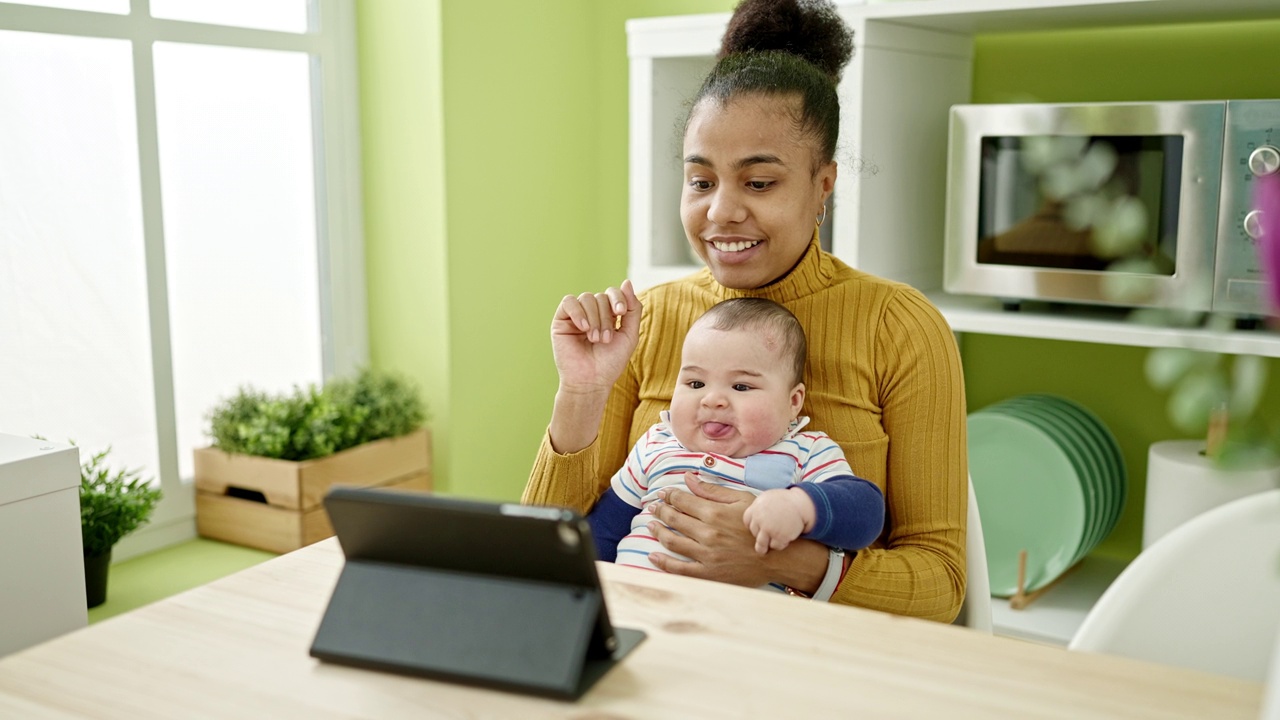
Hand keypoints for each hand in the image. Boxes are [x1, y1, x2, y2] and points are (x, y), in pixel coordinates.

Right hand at [550, 280, 641, 393]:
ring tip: (594, 339)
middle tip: (605, 339)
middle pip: (600, 297)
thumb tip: (626, 282)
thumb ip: (632, 309)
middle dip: (606, 317)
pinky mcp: (561, 320)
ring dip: (594, 318)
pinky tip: (583, 327)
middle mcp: (592, 313)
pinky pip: (568, 302)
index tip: (621, 312)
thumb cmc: (610, 363)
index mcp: (608, 315)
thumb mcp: (629, 335)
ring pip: (587, 298)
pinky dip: (578, 312)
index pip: (613, 293)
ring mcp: (576, 316)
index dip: (618, 298)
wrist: (591, 381)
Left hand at [647, 473, 775, 585]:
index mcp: (715, 513)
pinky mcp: (708, 574)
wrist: (778, 558)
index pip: (682, 501)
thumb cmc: (759, 526)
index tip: (662, 494)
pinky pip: (679, 569)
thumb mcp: (741, 500)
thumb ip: (712, 490)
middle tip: (653, 507)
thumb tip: (688, 477)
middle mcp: (708, 533)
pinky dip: (663, 562)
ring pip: (672, 541)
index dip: (669, 496)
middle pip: (674, 519)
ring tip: (651, 526)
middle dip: (660, 511)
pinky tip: (653, 555)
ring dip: (658, 532)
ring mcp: (707, 555)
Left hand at [743, 487, 814, 553]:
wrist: (801, 504)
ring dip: (763, 547)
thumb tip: (750, 516)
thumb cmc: (786, 500)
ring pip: (761, 544)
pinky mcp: (780, 537)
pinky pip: (776, 546)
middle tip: (767, 534)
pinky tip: (783, 540)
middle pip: (754, 532)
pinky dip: (779, 544)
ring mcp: (769, 529)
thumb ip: (759, 507)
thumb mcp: (768, 497)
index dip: (753, 525)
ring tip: (763, 550)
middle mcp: (760, 518)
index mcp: (756, 507)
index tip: (757, 527)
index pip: (747, 521)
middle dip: (760, 534)